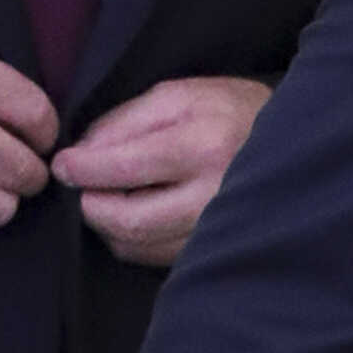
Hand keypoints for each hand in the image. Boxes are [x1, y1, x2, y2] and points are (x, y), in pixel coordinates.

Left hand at [52, 76, 270, 265]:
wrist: (290, 142)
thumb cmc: (229, 110)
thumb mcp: (179, 96)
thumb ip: (126, 120)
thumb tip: (80, 153)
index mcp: (202, 147)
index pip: (126, 168)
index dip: (84, 170)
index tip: (63, 166)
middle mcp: (211, 196)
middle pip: (128, 220)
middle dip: (92, 205)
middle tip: (83, 187)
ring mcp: (215, 232)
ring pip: (137, 245)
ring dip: (108, 224)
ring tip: (109, 196)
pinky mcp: (213, 252)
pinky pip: (154, 257)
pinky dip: (132, 239)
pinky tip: (135, 213)